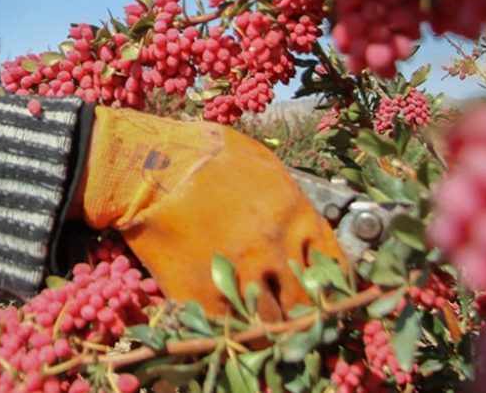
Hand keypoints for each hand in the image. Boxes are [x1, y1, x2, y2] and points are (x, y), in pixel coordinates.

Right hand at [73, 106, 346, 320]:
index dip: (333, 286)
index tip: (328, 294)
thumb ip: (293, 203)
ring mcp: (240, 276)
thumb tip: (307, 229)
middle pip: (307, 301)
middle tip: (302, 320)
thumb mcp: (266, 166)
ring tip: (268, 327)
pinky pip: (232, 329)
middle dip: (308, 313)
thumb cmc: (208, 155)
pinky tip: (236, 326)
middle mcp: (275, 250)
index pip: (334, 268)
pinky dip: (236, 331)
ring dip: (273, 327)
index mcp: (296, 216)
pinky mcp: (204, 297)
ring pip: (273, 322)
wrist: (151, 167)